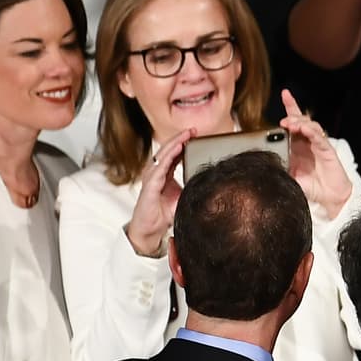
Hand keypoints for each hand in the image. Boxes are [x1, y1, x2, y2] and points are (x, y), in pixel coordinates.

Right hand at [126, 128, 192, 255]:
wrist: (150, 230)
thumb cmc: (163, 214)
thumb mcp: (183, 197)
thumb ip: (192, 187)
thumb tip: (210, 182)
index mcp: (164, 174)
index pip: (174, 154)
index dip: (184, 143)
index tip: (196, 134)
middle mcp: (156, 172)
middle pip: (168, 150)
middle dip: (180, 138)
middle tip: (193, 130)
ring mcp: (151, 177)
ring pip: (163, 154)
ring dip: (175, 143)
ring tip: (186, 134)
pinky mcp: (150, 185)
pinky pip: (160, 167)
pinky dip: (168, 157)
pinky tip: (177, 149)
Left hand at [281, 88, 352, 219]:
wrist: (329, 199)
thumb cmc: (310, 188)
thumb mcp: (289, 177)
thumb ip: (279, 168)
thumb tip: (263, 163)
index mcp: (297, 146)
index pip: (293, 123)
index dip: (290, 107)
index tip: (285, 94)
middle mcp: (307, 142)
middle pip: (301, 120)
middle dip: (292, 116)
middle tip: (284, 121)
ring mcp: (318, 144)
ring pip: (310, 125)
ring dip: (300, 123)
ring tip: (292, 125)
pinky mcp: (327, 150)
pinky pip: (319, 137)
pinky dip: (311, 131)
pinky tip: (304, 130)